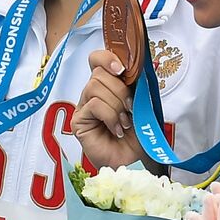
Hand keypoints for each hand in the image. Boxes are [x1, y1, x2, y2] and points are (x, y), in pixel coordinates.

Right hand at [71, 49, 143, 169]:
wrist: (138, 161)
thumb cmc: (140, 136)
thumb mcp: (141, 103)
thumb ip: (135, 84)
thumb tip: (134, 67)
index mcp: (108, 86)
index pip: (97, 60)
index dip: (107, 58)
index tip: (122, 69)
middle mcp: (92, 95)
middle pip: (98, 72)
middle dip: (120, 89)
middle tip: (131, 108)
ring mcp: (83, 108)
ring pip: (95, 87)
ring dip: (116, 104)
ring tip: (124, 122)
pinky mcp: (78, 122)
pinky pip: (94, 105)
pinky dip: (110, 116)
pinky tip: (116, 129)